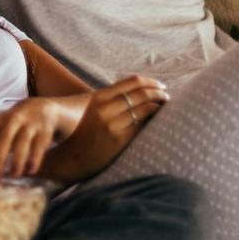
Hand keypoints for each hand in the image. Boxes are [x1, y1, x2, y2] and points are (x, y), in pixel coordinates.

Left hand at [0, 98, 62, 179]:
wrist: (42, 109)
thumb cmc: (11, 129)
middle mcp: (12, 120)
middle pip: (4, 139)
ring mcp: (30, 124)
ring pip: (23, 144)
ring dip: (17, 162)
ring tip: (14, 175)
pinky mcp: (44, 131)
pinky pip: (39, 147)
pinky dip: (34, 161)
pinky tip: (30, 171)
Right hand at [36, 76, 167, 183]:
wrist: (71, 158)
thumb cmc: (86, 134)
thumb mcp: (94, 110)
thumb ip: (112, 99)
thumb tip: (140, 92)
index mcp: (100, 97)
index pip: (133, 82)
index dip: (151, 82)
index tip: (161, 86)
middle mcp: (105, 107)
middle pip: (142, 93)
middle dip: (159, 93)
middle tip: (167, 97)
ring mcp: (112, 123)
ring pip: (145, 107)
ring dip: (160, 105)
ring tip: (166, 107)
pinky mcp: (118, 139)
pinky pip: (142, 124)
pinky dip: (155, 119)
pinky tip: (160, 121)